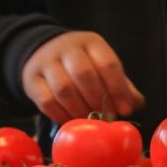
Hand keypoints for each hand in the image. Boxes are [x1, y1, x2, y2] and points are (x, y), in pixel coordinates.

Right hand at [22, 31, 144, 123]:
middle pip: (84, 74)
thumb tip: (135, 104)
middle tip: (106, 118)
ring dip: (80, 110)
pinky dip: (61, 115)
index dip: (118, 88)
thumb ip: (121, 86)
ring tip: (90, 122)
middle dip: (98, 100)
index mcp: (91, 43)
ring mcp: (46, 62)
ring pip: (63, 88)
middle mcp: (67, 48)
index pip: (107, 63)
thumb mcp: (103, 68)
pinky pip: (46, 101)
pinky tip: (71, 122)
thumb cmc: (84, 65)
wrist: (44, 54)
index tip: (125, 109)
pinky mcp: (31, 79)